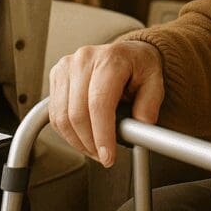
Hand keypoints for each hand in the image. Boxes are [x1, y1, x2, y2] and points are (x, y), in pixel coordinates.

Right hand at [48, 40, 163, 166]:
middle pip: (77, 113)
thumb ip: (150, 104)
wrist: (126, 53)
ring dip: (77, 141)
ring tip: (95, 149)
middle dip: (90, 143)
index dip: (102, 134)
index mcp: (110, 59)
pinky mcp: (57, 75)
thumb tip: (140, 125)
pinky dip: (67, 132)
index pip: (99, 103)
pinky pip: (55, 113)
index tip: (108, 156)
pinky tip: (83, 138)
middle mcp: (84, 59)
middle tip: (104, 157)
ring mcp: (67, 66)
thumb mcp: (155, 81)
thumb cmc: (139, 66)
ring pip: (62, 116)